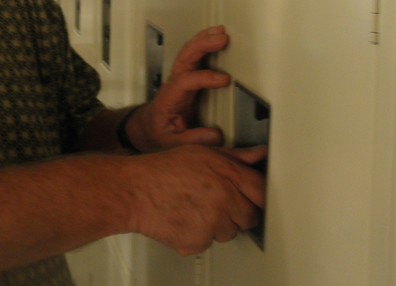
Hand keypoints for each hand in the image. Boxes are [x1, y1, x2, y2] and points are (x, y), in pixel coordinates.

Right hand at [127, 144, 266, 255]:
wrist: (134, 191)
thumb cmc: (163, 170)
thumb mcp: (201, 153)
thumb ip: (235, 156)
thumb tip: (258, 154)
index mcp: (227, 174)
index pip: (261, 190)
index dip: (257, 194)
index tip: (252, 195)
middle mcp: (223, 199)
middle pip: (250, 216)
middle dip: (238, 211)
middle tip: (217, 200)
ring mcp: (212, 223)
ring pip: (230, 233)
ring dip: (220, 225)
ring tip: (197, 207)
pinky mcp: (198, 241)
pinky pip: (209, 243)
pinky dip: (200, 235)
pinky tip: (186, 218)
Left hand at [129, 26, 231, 150]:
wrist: (147, 128)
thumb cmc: (157, 133)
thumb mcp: (171, 143)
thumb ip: (192, 139)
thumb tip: (215, 135)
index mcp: (170, 98)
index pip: (186, 81)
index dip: (205, 78)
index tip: (224, 79)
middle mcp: (174, 83)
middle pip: (185, 58)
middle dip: (202, 46)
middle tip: (221, 39)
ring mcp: (180, 77)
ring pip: (189, 52)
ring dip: (204, 39)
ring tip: (221, 32)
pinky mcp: (187, 77)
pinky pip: (194, 55)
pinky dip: (204, 42)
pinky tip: (215, 36)